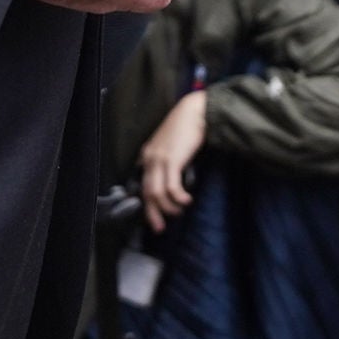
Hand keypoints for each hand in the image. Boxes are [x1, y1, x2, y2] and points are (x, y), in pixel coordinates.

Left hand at [137, 87, 207, 228]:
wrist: (196, 111)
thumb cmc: (188, 127)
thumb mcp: (173, 146)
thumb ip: (169, 162)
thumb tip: (173, 183)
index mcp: (148, 155)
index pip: (143, 185)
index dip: (147, 204)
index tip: (155, 218)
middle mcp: (149, 158)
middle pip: (146, 192)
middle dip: (153, 213)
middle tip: (160, 228)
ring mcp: (158, 159)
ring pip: (157, 193)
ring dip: (169, 207)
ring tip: (181, 210)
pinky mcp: (171, 160)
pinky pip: (171, 187)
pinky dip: (178, 198)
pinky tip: (187, 200)